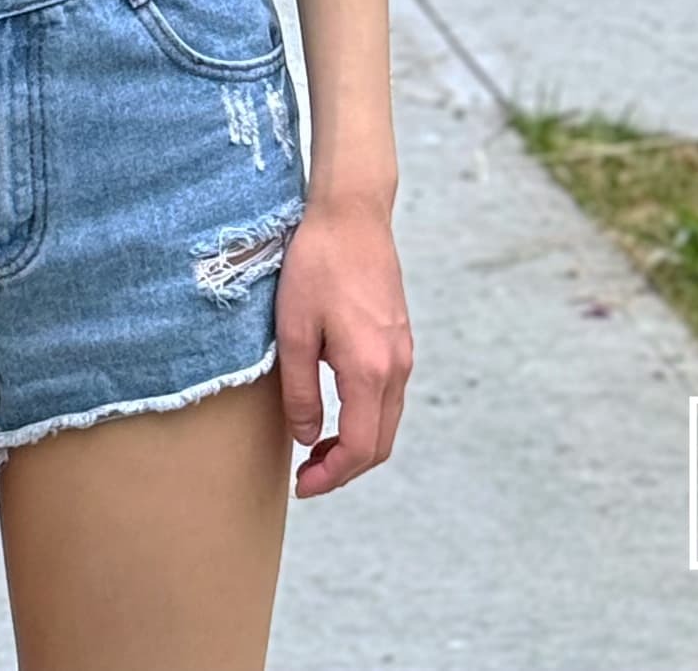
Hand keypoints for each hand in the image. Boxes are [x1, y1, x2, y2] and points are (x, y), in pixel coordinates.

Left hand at [274, 193, 411, 498]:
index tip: (303, 485)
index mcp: (370, 369)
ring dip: (356, 444)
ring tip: (317, 446)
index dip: (332, 476)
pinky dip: (366, 417)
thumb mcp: (294, 330)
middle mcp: (396, 366)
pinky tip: (336, 408)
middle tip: (308, 475)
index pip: (361, 447)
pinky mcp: (399, 337)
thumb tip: (307, 437)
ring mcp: (403, 351)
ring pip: (387, 420)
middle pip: (380, 443)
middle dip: (346, 468)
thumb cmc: (317, 264)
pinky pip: (389, 396)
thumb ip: (300, 390)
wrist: (352, 212)